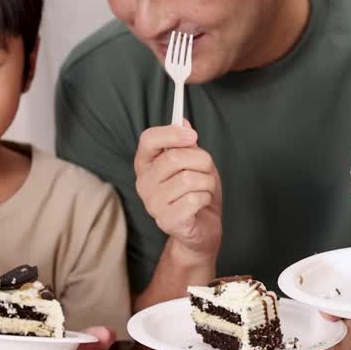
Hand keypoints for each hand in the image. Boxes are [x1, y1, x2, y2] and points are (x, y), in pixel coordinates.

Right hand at [135, 122, 221, 260]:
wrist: (201, 229)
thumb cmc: (196, 193)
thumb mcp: (194, 163)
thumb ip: (186, 144)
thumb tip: (183, 121)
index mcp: (146, 164)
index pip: (148, 140)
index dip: (171, 133)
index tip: (193, 134)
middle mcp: (143, 183)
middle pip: (174, 158)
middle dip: (201, 161)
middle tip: (206, 169)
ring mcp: (152, 204)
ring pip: (189, 179)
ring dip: (207, 182)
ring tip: (204, 190)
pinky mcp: (166, 220)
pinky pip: (194, 199)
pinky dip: (205, 198)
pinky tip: (200, 204)